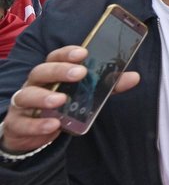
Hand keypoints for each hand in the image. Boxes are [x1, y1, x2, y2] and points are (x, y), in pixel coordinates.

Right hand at [2, 46, 139, 153]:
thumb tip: (134, 76)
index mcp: (50, 73)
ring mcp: (23, 103)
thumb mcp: (85, 94)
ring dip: (44, 97)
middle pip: (41, 71)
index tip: (83, 53)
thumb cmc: (60, 105)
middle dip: (59, 71)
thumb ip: (107, 85)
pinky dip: (38, 124)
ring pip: (27, 95)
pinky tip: (53, 125)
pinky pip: (23, 123)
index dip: (67, 53)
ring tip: (61, 100)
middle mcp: (34, 84)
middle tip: (79, 73)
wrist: (30, 131)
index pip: (55, 57)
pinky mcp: (17, 123)